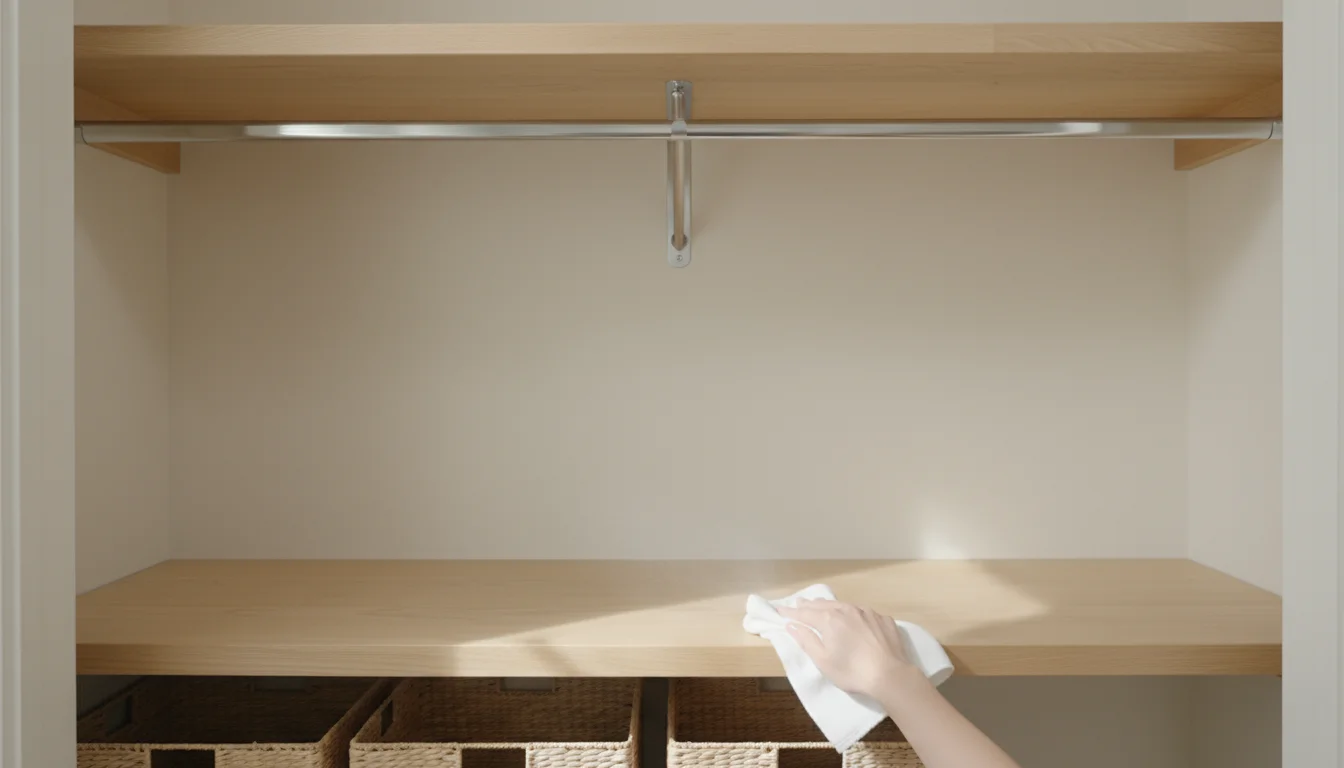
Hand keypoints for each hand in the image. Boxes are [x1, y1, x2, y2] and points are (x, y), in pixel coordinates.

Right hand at [777, 600, 927, 701]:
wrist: (891, 675)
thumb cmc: (852, 671)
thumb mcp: (823, 660)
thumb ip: (806, 640)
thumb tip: (792, 625)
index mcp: (829, 619)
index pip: (804, 613)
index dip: (791, 613)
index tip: (780, 611)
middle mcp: (847, 610)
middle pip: (823, 605)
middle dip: (809, 605)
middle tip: (799, 604)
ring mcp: (867, 612)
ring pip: (844, 605)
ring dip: (830, 606)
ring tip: (822, 606)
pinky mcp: (883, 619)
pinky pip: (863, 612)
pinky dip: (853, 613)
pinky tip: (853, 618)